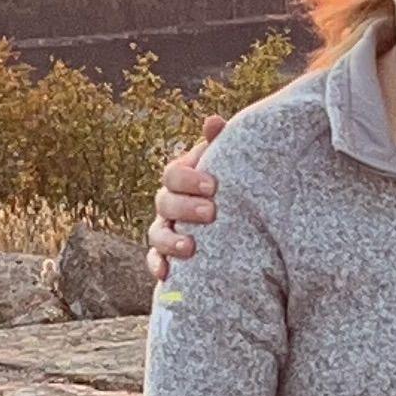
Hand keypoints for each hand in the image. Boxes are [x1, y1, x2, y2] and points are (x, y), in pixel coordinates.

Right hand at [147, 121, 224, 287]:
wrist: (240, 221)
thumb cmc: (232, 186)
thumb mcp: (231, 164)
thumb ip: (220, 144)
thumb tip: (213, 121)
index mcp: (182, 179)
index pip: (172, 174)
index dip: (188, 178)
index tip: (213, 186)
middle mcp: (169, 203)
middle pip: (164, 202)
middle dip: (185, 208)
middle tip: (210, 213)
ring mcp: (166, 230)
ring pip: (156, 233)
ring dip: (170, 240)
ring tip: (190, 247)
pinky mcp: (168, 256)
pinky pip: (154, 261)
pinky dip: (158, 266)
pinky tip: (166, 274)